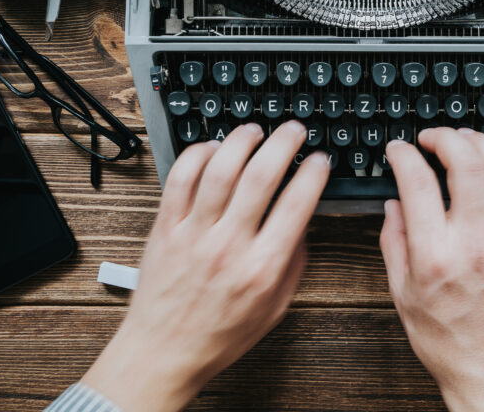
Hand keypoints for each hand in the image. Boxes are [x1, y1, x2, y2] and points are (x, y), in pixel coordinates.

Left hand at [81, 121, 329, 411]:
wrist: (164, 352)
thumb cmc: (219, 334)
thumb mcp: (274, 308)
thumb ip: (293, 264)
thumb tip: (302, 223)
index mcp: (261, 267)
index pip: (297, 205)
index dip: (313, 174)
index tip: (319, 160)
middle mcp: (228, 246)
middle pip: (260, 176)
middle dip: (283, 143)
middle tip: (293, 130)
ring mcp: (193, 234)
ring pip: (219, 169)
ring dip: (241, 141)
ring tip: (254, 131)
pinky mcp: (165, 228)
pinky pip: (180, 178)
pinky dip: (198, 155)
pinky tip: (213, 149)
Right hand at [381, 128, 483, 411]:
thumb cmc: (443, 336)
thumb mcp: (400, 290)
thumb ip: (394, 241)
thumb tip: (395, 203)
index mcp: (435, 254)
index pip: (417, 184)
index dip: (403, 156)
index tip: (397, 150)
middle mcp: (474, 243)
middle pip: (467, 167)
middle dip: (445, 138)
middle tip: (431, 137)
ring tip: (466, 140)